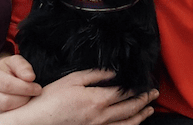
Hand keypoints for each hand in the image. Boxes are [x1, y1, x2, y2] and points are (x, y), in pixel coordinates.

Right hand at [0, 54, 41, 120]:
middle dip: (23, 99)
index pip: (8, 85)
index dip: (26, 88)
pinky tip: (16, 107)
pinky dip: (11, 116)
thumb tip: (30, 77)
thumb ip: (23, 66)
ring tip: (23, 100)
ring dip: (18, 108)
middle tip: (31, 95)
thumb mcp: (15, 62)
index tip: (38, 89)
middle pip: (6, 103)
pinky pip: (0, 121)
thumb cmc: (7, 70)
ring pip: (3, 114)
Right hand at [12, 70, 158, 124]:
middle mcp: (101, 116)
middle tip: (154, 94)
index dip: (138, 88)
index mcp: (97, 100)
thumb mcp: (73, 79)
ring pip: (127, 124)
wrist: (38, 121)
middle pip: (130, 109)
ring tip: (149, 110)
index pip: (125, 93)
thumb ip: (95, 75)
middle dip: (145, 101)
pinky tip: (131, 123)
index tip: (146, 83)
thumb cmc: (52, 99)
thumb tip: (112, 72)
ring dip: (141, 116)